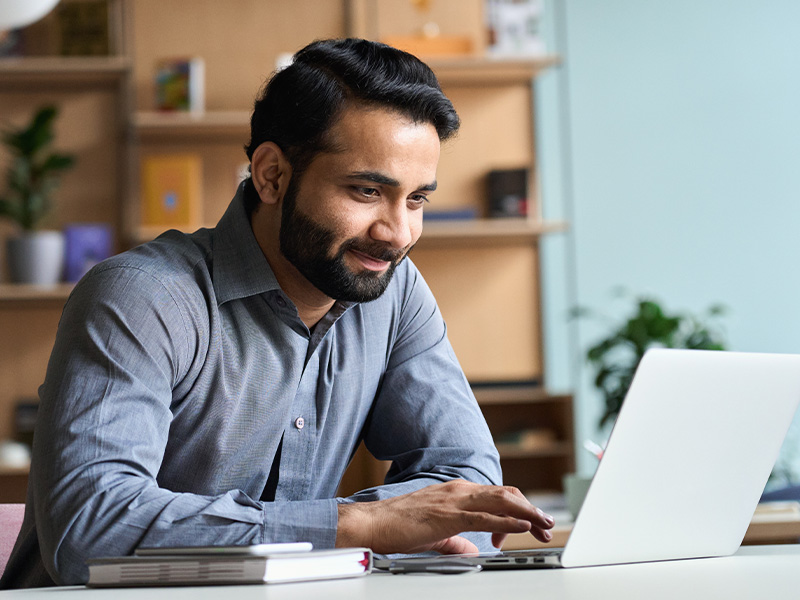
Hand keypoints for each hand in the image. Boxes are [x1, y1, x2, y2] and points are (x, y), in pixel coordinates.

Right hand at [336, 479, 554, 553]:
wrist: (372, 523)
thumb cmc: (398, 526)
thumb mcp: (435, 534)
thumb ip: (456, 540)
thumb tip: (473, 550)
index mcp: (456, 492)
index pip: (497, 496)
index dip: (518, 509)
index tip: (530, 526)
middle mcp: (459, 490)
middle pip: (506, 495)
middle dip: (530, 509)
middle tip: (547, 525)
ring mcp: (454, 500)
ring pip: (501, 501)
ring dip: (527, 513)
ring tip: (544, 523)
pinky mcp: (448, 515)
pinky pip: (485, 516)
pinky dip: (507, 521)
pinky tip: (521, 527)